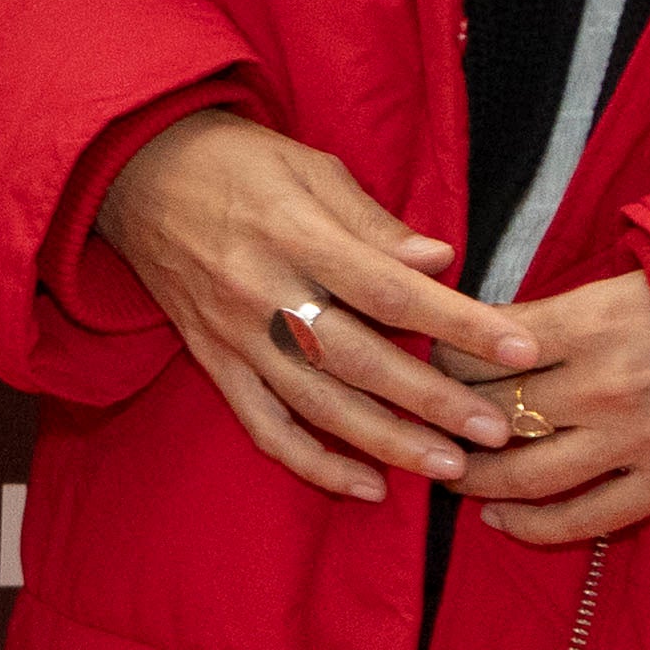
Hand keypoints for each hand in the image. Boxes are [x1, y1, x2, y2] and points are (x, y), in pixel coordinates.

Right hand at [97, 110, 539, 505]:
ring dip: (385, 443)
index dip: (457, 324)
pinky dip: (312, 465)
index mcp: (293, 234)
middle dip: (434, 401)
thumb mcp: (308, 166)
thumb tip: (440, 260)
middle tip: (497, 430)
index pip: (389, 290)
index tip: (519, 348)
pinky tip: (365, 488)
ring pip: (317, 405)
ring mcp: (234, 335)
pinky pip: (264, 427)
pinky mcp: (213, 362)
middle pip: (359, 360)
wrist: (130, 173)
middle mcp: (261, 292)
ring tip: (448, 469)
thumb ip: (374, 222)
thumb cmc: (234, 162)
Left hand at [438, 269, 649, 551]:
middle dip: (444, 421)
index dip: (441, 360)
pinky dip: (531, 526)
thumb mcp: (621, 282)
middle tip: (421, 426)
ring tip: (450, 476)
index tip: (427, 365)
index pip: (482, 351)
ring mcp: (635, 440)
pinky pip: (582, 519)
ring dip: (475, 481)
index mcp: (589, 324)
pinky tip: (499, 521)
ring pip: (525, 475)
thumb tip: (480, 333)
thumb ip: (554, 312)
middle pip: (491, 414)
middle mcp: (604, 386)